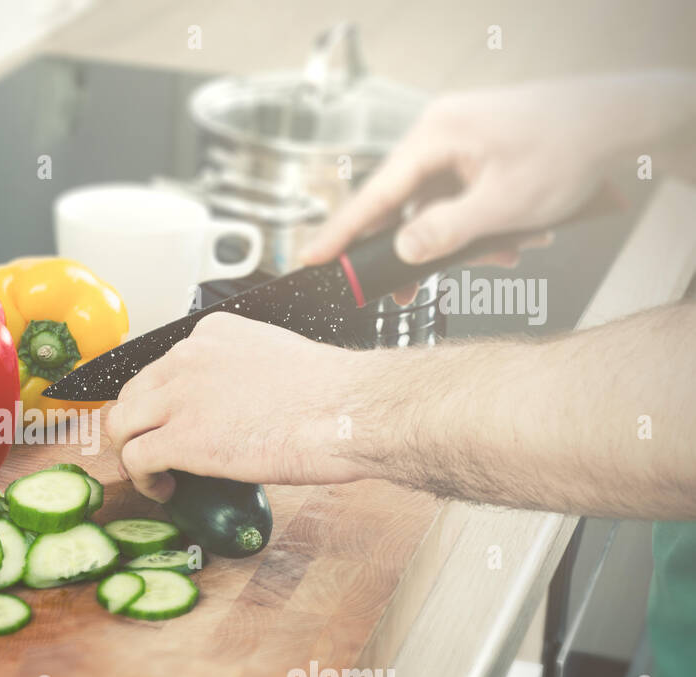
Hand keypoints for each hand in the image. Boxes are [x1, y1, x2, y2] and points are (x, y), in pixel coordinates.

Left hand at [106, 313, 366, 500]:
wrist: (347, 410)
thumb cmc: (331, 393)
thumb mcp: (276, 360)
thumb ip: (242, 374)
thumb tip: (236, 405)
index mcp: (212, 333)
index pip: (164, 366)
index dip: (163, 401)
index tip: (175, 421)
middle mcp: (188, 357)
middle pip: (134, 392)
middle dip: (139, 425)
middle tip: (154, 450)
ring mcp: (180, 397)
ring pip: (122, 423)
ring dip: (131, 450)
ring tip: (152, 473)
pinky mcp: (180, 438)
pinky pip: (135, 458)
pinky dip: (141, 478)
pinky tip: (162, 489)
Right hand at [298, 77, 651, 297]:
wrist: (623, 119)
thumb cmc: (569, 150)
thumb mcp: (505, 204)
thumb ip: (446, 232)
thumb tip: (403, 253)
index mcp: (436, 135)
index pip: (375, 193)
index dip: (341, 232)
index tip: (311, 259)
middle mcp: (441, 134)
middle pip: (404, 206)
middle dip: (417, 253)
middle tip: (407, 297)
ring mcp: (460, 144)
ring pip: (438, 208)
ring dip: (463, 242)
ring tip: (506, 254)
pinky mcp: (480, 155)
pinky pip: (462, 199)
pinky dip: (481, 225)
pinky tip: (515, 238)